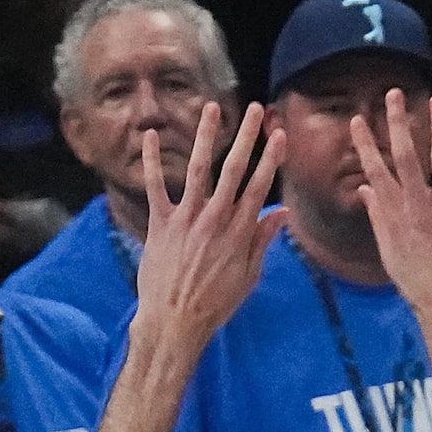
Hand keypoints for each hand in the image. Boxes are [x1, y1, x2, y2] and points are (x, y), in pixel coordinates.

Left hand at [131, 99, 286, 349]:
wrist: (174, 322)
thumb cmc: (214, 304)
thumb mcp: (248, 276)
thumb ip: (263, 240)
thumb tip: (282, 212)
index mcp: (239, 232)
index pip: (259, 186)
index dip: (271, 158)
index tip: (279, 134)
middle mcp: (215, 220)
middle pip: (234, 169)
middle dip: (247, 136)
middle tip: (255, 109)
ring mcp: (186, 220)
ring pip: (198, 169)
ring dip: (206, 136)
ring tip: (212, 108)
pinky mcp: (160, 225)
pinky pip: (155, 187)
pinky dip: (150, 161)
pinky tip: (149, 136)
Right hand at [350, 89, 431, 325]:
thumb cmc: (418, 285)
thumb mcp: (389, 254)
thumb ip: (379, 218)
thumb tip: (366, 190)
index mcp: (397, 215)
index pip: (376, 170)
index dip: (366, 143)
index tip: (357, 120)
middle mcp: (421, 203)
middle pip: (406, 155)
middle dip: (398, 122)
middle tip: (393, 94)